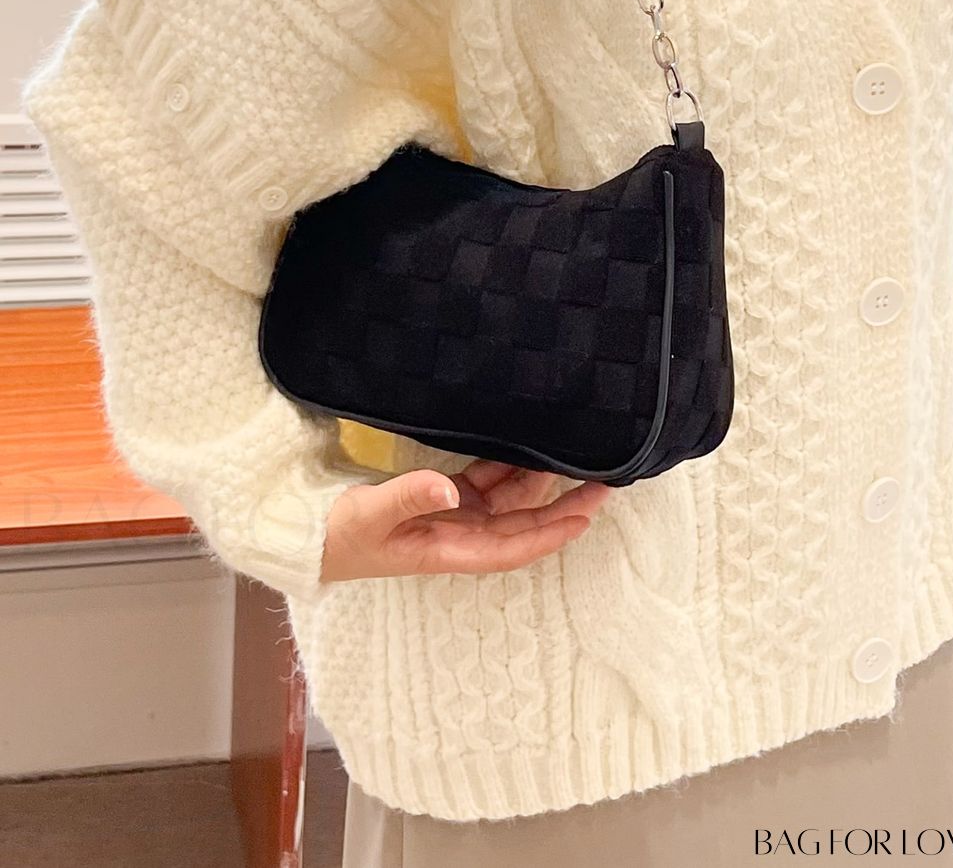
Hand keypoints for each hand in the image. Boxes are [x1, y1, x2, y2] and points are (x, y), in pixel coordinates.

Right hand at [320, 458, 612, 582]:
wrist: (305, 535)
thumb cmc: (335, 535)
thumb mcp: (369, 515)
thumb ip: (407, 497)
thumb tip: (448, 488)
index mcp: (447, 548)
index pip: (511, 544)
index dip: (550, 532)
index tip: (586, 515)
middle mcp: (458, 535)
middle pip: (522, 522)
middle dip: (563, 505)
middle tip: (603, 480)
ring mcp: (451, 516)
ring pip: (508, 500)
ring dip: (539, 484)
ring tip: (578, 459)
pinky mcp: (440, 497)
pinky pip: (485, 482)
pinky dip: (507, 467)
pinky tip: (528, 447)